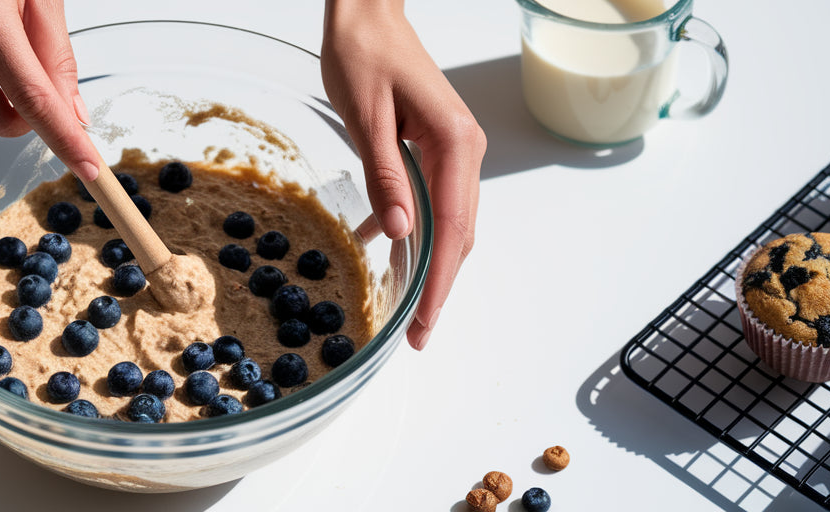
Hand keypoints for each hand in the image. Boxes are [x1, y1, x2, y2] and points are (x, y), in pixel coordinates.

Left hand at [322, 1, 485, 349]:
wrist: (367, 10)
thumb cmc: (365, 51)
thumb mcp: (367, 116)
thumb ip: (385, 175)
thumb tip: (403, 233)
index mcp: (455, 143)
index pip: (453, 228)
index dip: (441, 281)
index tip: (426, 320)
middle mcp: (464, 150)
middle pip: (459, 233)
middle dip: (441, 285)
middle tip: (418, 333)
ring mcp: (453, 148)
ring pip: (448, 221)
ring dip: (430, 263)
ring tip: (407, 307)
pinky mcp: (434, 146)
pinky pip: (431, 199)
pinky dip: (414, 230)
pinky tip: (385, 247)